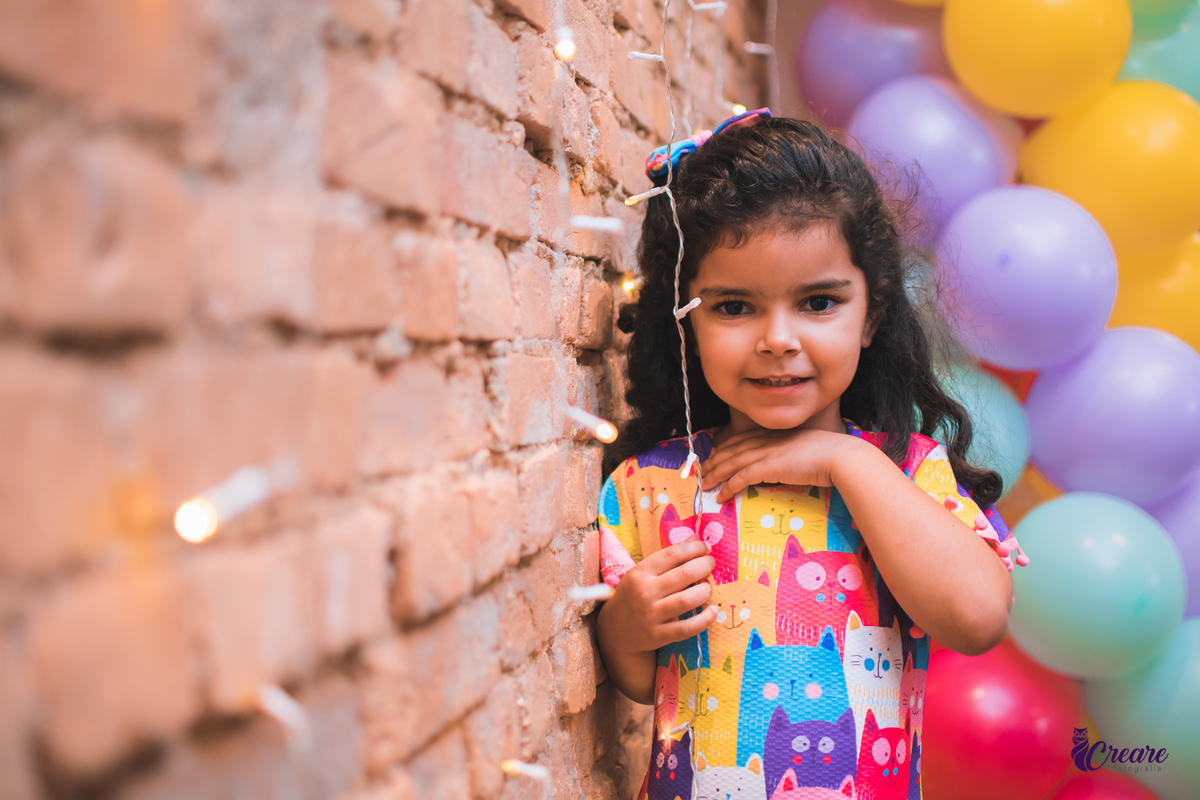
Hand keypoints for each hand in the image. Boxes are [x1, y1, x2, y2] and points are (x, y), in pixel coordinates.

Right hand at [598, 538, 718, 654]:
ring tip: (708, 587)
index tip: (706, 547)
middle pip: (684, 574)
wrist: (616, 630)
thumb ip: (667, 558)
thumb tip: (693, 539)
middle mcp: (645, 592)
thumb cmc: (633, 595)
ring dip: (705, 591)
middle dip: (704, 566)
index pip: (672, 554)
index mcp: (640, 573)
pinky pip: (687, 628)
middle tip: (711, 564)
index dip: (693, 548)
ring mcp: (651, 615)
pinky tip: (713, 611)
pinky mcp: (658, 635)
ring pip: (687, 600)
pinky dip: (705, 619)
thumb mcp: (642, 573)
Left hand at [700, 427, 859, 502]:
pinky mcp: (769, 467)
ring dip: (716, 475)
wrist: (839, 456)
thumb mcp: (803, 447)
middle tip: (702, 472)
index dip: (724, 448)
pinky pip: (741, 478)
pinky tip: (721, 496)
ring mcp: (766, 452)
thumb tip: (783, 462)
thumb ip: (788, 451)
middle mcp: (766, 440)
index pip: (741, 439)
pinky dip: (728, 486)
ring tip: (705, 485)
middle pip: (731, 450)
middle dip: (714, 462)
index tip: (714, 456)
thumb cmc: (828, 453)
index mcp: (774, 434)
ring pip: (732, 463)